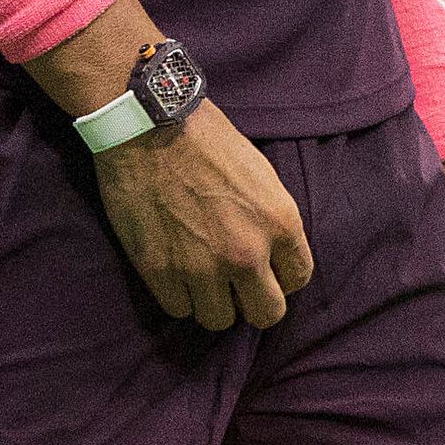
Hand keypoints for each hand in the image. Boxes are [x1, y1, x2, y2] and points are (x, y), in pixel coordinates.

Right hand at [95, 104, 313, 329]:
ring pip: (219, 320)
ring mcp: (202, 267)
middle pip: (266, 313)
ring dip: (212, 301)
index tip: (265, 269)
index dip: (281, 277)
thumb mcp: (260, 174)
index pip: (298, 279)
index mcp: (279, 222)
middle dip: (253, 301)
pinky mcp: (160, 272)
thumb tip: (271, 256)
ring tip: (199, 276)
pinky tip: (173, 270)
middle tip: (235, 283)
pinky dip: (177, 295)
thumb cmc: (204, 138)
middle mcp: (247, 253)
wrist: (147, 125)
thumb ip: (271, 220)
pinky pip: (178, 309)